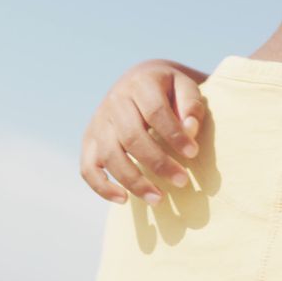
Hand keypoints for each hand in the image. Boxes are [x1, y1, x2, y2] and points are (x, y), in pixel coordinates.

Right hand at [80, 59, 207, 204]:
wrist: (141, 80)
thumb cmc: (170, 89)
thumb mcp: (185, 86)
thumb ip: (191, 105)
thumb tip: (190, 130)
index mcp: (140, 83)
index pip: (155, 112)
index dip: (174, 135)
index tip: (193, 154)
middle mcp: (114, 101)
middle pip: (132, 137)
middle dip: (158, 163)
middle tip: (182, 181)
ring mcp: (99, 122)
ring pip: (109, 155)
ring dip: (133, 181)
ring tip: (158, 199)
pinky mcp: (89, 140)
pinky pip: (88, 168)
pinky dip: (101, 187)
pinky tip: (123, 200)